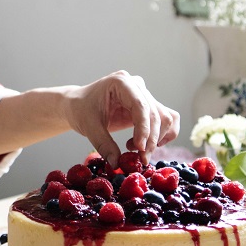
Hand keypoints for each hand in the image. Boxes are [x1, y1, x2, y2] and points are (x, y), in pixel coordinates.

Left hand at [64, 70, 179, 165]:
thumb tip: (116, 163)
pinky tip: (146, 145)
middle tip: (140, 159)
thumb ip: (103, 144)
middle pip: (155, 113)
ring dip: (156, 139)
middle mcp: (136, 85)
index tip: (140, 149)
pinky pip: (167, 119)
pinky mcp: (148, 106)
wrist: (78, 105)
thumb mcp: (88, 126)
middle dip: (150, 140)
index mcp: (121, 82)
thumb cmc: (81, 110)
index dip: (143, 129)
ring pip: (165, 117)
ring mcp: (144, 94)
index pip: (140, 105)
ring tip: (136, 151)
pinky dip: (163, 135)